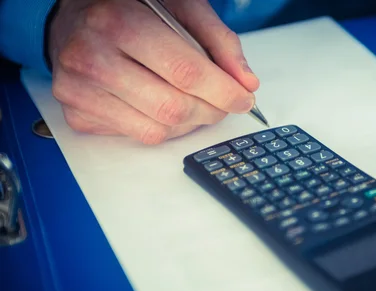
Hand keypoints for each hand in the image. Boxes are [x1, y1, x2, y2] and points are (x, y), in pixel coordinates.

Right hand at [47, 0, 259, 143]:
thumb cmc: (129, 10)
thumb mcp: (179, 7)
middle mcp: (91, 56)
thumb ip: (218, 41)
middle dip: (210, 111)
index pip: (184, 71)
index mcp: (117, 20)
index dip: (223, 91)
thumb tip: (246, 83)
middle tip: (223, 103)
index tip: (244, 99)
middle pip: (172, 107)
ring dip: (189, 123)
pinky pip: (140, 136)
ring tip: (194, 102)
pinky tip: (163, 105)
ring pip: (158, 129)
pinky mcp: (78, 115)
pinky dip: (164, 127)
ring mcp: (79, 90)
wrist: (72, 18)